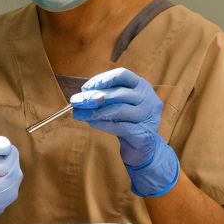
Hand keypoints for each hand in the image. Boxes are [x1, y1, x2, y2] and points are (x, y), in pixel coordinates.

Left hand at [70, 67, 178, 196]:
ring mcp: (148, 116)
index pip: (122, 75)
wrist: (142, 147)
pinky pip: (120, 127)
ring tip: (79, 114)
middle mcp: (148, 98)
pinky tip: (91, 123)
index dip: (103, 79)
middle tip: (75, 101)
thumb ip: (104, 97)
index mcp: (141, 86)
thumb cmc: (126, 121)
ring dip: (95, 112)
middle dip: (93, 97)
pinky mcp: (144, 133)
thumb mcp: (117, 104)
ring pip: (119, 110)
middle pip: (118, 93)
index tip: (86, 87)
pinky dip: (103, 124)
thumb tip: (82, 94)